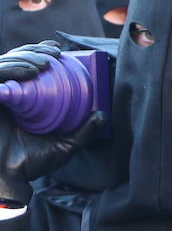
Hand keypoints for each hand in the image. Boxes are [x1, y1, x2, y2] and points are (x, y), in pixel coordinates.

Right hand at [0, 41, 102, 202]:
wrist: (8, 179)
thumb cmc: (31, 164)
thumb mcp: (65, 145)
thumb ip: (84, 131)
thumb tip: (103, 115)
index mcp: (21, 99)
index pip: (25, 66)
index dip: (39, 53)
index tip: (58, 51)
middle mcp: (5, 94)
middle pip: (14, 59)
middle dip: (34, 51)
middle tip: (54, 55)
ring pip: (4, 63)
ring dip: (25, 57)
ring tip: (45, 64)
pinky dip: (10, 69)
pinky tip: (30, 72)